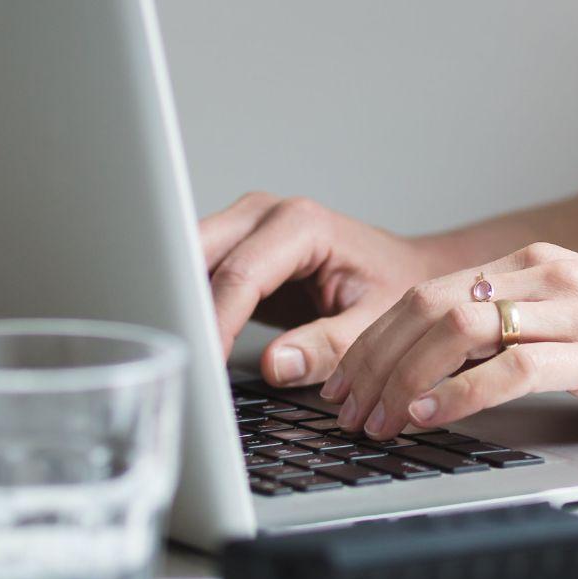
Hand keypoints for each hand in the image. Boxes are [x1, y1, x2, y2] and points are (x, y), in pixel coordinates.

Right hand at [199, 192, 454, 387]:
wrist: (402, 269)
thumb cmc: (393, 287)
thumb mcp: (374, 322)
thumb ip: (330, 346)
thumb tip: (277, 365)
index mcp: (301, 224)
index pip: (240, 275)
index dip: (217, 322)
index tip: (206, 363)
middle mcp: (265, 214)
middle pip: (199, 255)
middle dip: (184, 306)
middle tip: (178, 358)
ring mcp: (245, 225)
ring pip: (188, 259)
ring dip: (179, 302)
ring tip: (176, 349)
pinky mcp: (234, 246)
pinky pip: (197, 271)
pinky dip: (188, 302)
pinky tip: (188, 336)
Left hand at [322, 242, 577, 438]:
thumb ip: (521, 332)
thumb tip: (446, 369)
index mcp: (540, 266)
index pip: (430, 293)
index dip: (375, 339)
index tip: (345, 381)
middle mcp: (552, 277)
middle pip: (429, 306)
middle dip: (373, 361)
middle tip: (343, 408)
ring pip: (458, 330)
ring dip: (401, 378)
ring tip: (374, 420)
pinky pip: (512, 369)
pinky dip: (457, 395)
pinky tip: (429, 419)